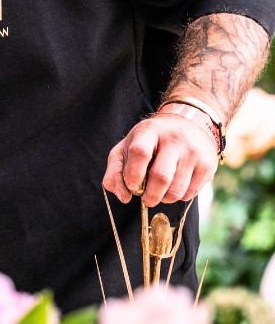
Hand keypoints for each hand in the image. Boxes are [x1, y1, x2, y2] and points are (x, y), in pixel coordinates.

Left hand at [102, 113, 218, 206]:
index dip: (133, 174)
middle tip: (146, 199)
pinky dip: (178, 197)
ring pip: (176, 189)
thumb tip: (122, 196)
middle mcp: (174, 139)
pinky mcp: (207, 165)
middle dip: (150, 195)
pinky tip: (174, 186)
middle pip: (161, 176)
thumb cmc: (151, 140)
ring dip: (164, 199)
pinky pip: (190, 193)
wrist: (190, 124)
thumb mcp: (128, 146)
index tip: (132, 186)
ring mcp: (193, 152)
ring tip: (159, 193)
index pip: (140, 153)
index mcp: (149, 131)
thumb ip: (115, 170)